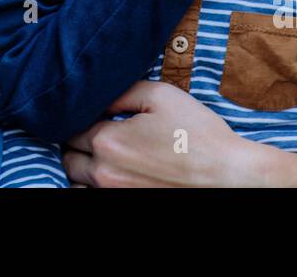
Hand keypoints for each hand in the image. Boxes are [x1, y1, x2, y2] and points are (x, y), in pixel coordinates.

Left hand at [62, 81, 248, 186]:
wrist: (228, 175)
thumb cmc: (197, 134)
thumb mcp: (160, 96)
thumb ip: (122, 92)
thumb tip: (98, 94)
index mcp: (107, 141)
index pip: (71, 127)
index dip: (80, 116)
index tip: (93, 111)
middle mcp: (104, 172)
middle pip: (68, 156)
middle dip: (77, 141)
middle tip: (95, 130)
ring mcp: (114, 194)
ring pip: (77, 179)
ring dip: (83, 165)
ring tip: (103, 152)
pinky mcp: (125, 204)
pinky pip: (92, 195)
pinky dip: (94, 184)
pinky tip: (112, 171)